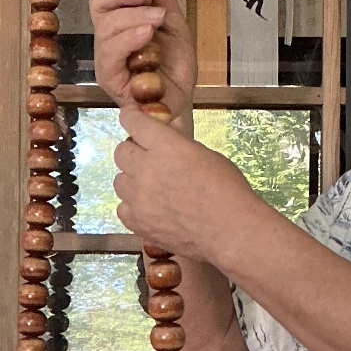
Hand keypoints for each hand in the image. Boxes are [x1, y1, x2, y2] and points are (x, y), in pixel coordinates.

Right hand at [90, 0, 196, 125]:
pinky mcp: (109, 77)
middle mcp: (108, 36)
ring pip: (106, 25)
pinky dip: (129, 37)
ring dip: (132, 15)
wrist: (180, 105)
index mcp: (122, 20)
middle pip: (99, 2)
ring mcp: (106, 57)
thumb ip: (166, 1)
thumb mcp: (177, 27)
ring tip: (156, 17)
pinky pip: (112, 52)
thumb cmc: (174, 70)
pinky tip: (146, 32)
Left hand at [114, 105, 259, 262]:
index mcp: (166, 147)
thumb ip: (182, 141)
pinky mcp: (138, 223)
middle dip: (133, 151)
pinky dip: (133, 206)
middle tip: (148, 158)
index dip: (131, 118)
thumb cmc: (227, 191)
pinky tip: (150, 208)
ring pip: (119, 181)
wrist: (231, 232)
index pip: (133, 122)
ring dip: (132, 180)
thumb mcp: (208, 155)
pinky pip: (123, 208)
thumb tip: (170, 127)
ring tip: (151, 187)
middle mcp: (147, 170)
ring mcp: (140, 198)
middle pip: (121, 152)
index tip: (132, 119)